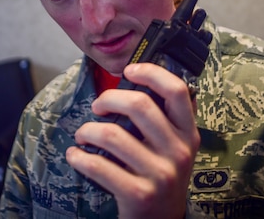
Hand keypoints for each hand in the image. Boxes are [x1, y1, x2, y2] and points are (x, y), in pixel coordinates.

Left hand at [66, 62, 199, 218]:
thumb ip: (163, 118)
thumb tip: (136, 79)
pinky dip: (79, 157)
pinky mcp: (139, 194)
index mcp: (188, 133)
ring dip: (87, 130)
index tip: (129, 70)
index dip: (151, 73)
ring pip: (112, 134)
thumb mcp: (173, 146)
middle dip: (109, 98)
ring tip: (82, 135)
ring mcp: (160, 174)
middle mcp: (178, 152)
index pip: (176, 90)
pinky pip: (99, 165)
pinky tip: (75, 155)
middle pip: (139, 105)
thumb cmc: (160, 173)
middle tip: (98, 106)